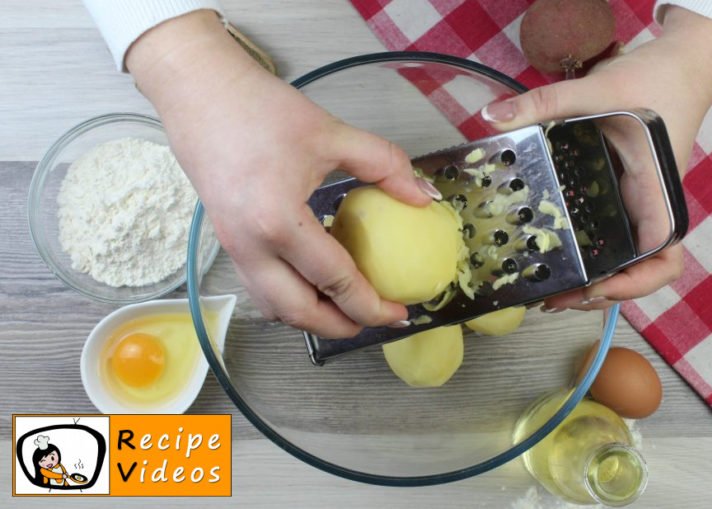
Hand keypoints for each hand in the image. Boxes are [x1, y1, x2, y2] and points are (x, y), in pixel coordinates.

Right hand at [127, 11, 438, 337]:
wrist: (200, 94)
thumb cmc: (261, 110)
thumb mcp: (332, 134)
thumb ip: (385, 165)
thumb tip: (424, 197)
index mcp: (279, 221)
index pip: (335, 281)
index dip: (372, 305)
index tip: (400, 312)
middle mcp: (251, 247)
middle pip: (300, 312)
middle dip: (342, 327)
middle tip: (376, 320)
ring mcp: (233, 249)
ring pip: (274, 307)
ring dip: (313, 318)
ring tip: (348, 309)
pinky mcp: (226, 244)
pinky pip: (260, 289)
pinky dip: (290, 299)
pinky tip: (315, 283)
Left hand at [482, 6, 711, 310]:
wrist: (679, 62)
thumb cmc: (654, 79)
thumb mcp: (597, 89)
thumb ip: (545, 102)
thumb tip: (492, 117)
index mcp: (656, 192)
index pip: (662, 255)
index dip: (633, 282)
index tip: (592, 284)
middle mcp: (651, 206)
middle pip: (643, 272)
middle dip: (603, 294)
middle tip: (555, 299)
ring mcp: (638, 205)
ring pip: (627, 261)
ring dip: (596, 284)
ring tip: (551, 294)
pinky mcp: (624, 197)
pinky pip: (612, 238)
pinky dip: (589, 256)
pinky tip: (556, 259)